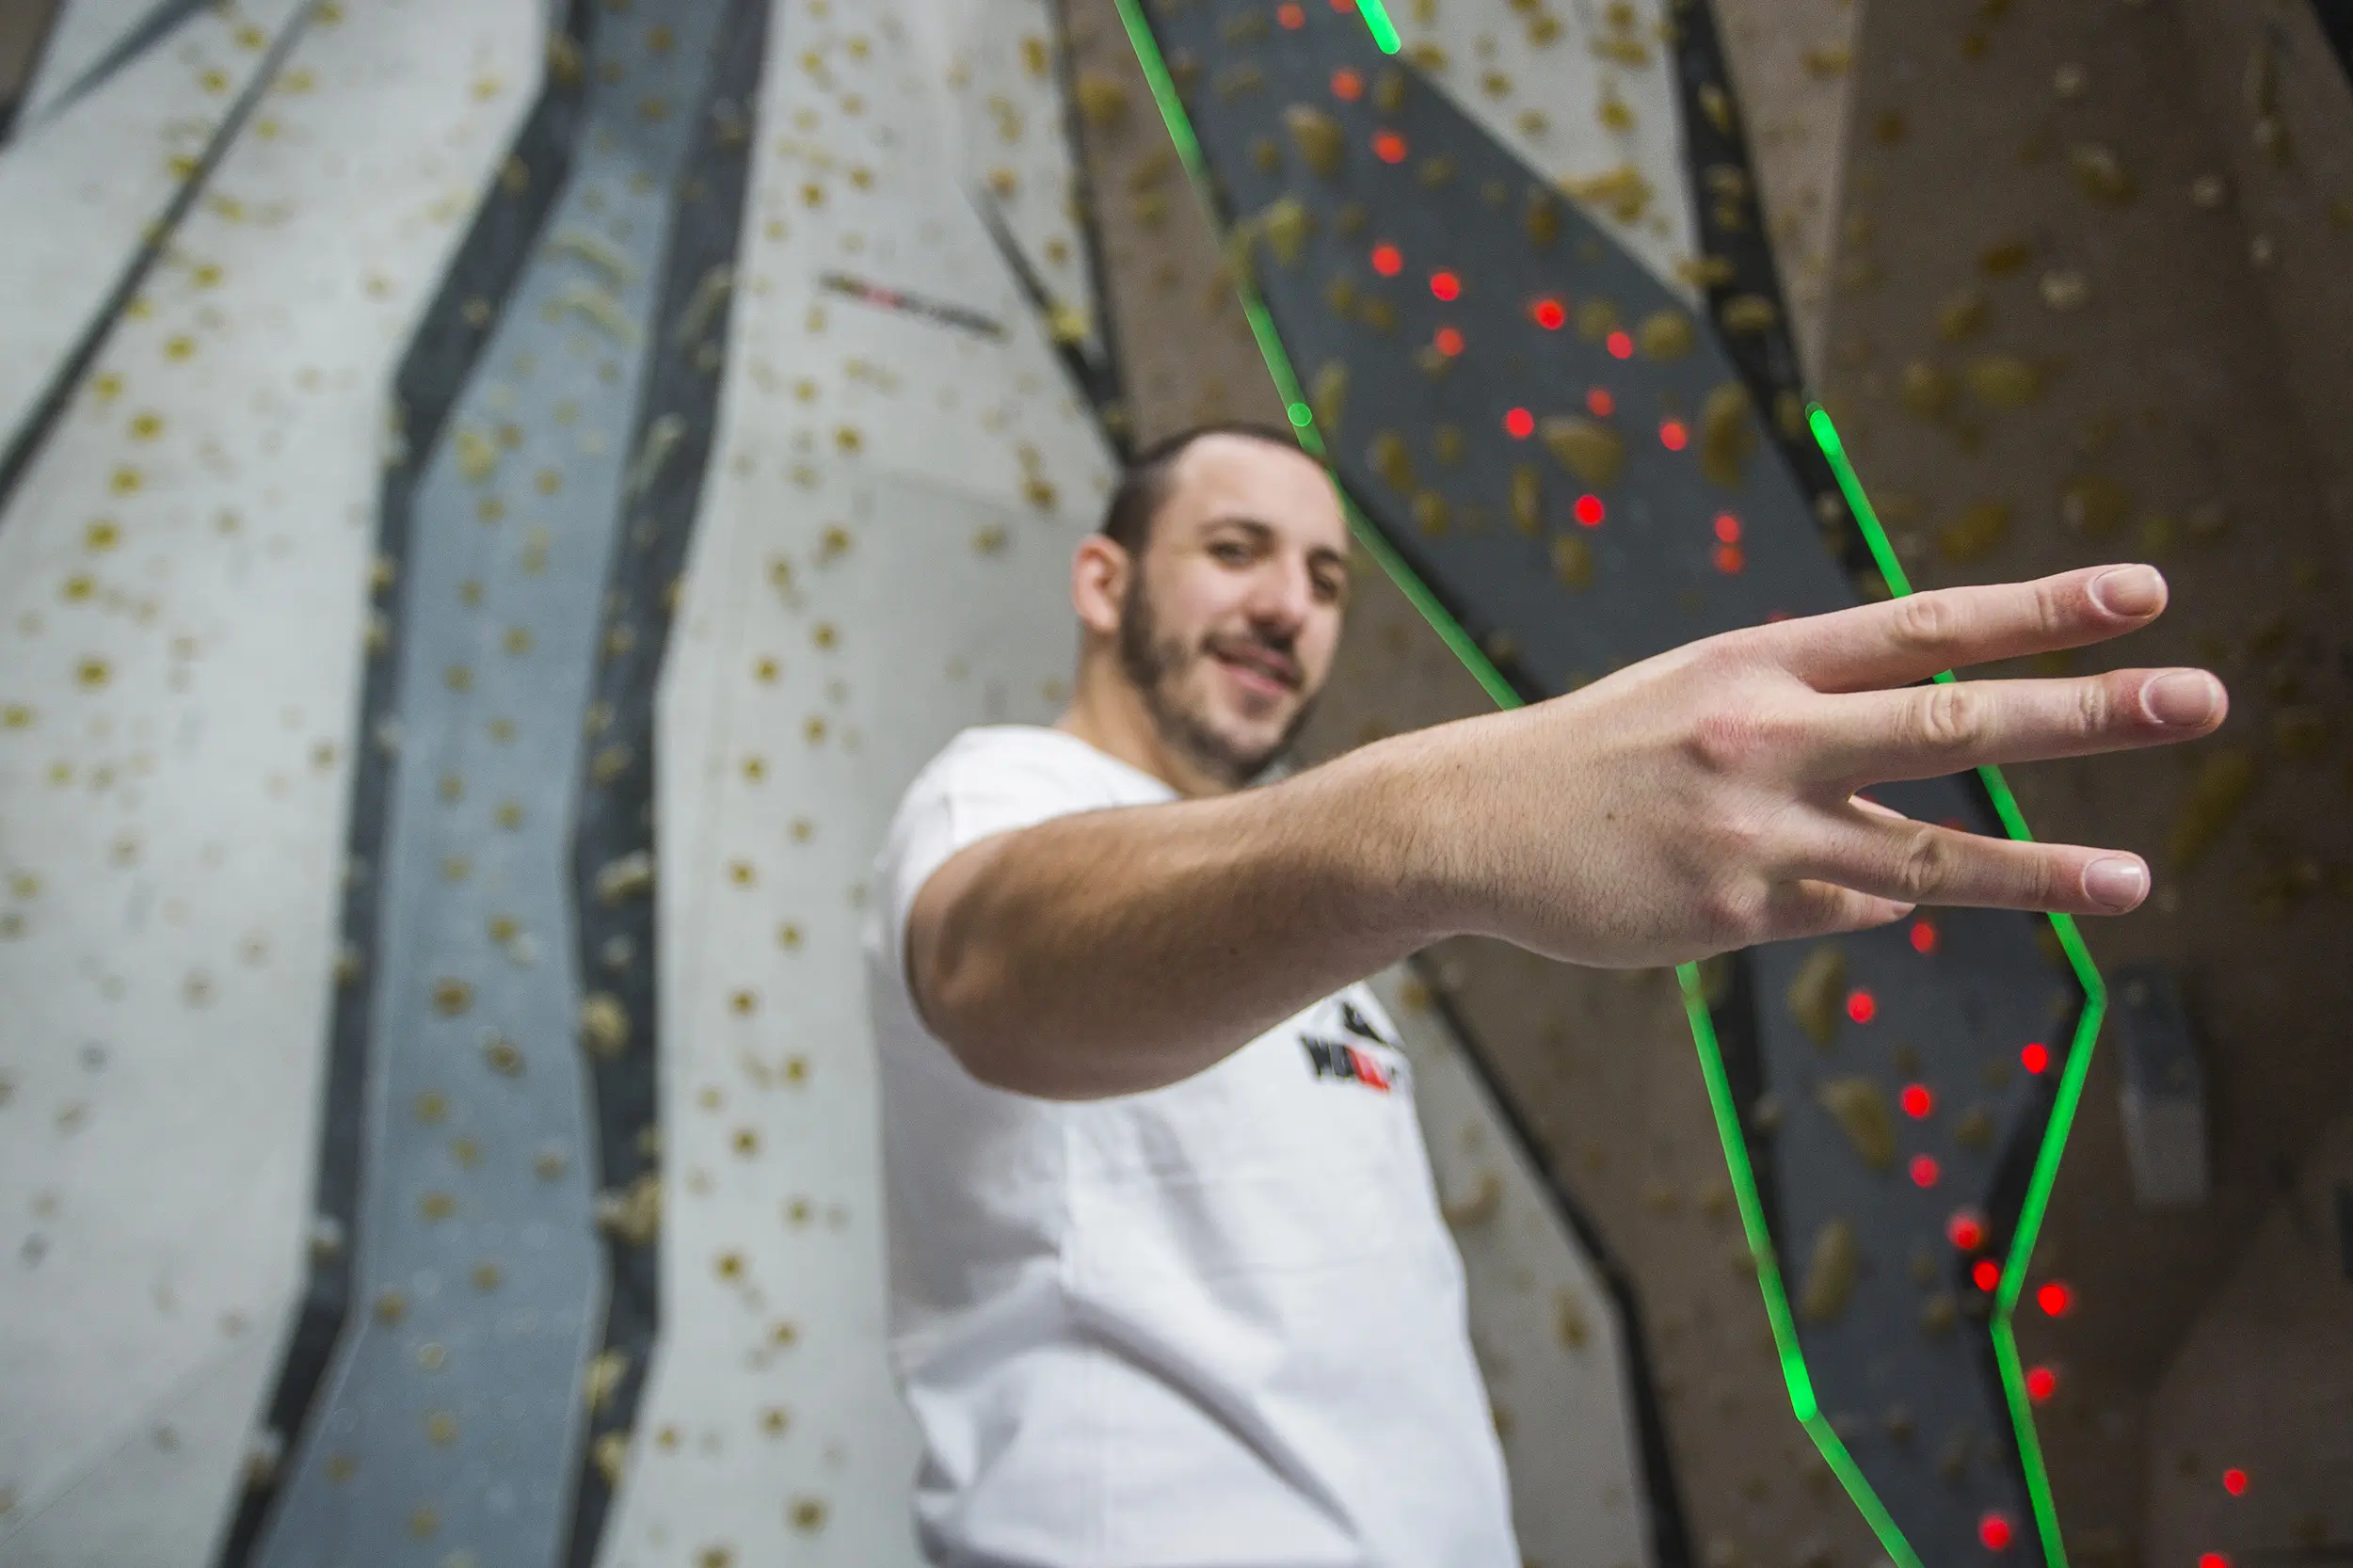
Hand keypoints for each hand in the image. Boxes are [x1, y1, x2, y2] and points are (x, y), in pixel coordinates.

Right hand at [1418, 563, 2224, 967]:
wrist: (1467, 820)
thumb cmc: (1596, 753)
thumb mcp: (1697, 693)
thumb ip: (1810, 724)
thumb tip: (1899, 806)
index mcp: (1760, 659)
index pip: (1924, 626)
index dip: (2039, 608)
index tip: (2143, 589)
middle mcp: (1767, 732)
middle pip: (1951, 723)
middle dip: (2085, 710)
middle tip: (2197, 696)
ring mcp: (1754, 828)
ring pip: (1926, 854)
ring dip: (2040, 869)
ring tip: (2138, 881)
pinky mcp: (1735, 912)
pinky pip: (1843, 911)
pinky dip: (1861, 902)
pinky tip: (1833, 895)